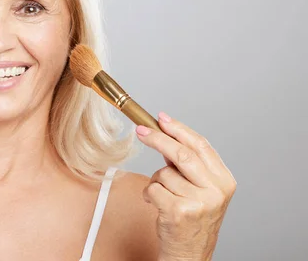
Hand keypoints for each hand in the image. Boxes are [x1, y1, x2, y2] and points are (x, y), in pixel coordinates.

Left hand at [135, 112, 236, 260]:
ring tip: (163, 195)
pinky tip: (158, 205)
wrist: (190, 254)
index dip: (179, 129)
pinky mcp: (179, 212)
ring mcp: (199, 203)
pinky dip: (149, 194)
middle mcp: (216, 191)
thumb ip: (188, 164)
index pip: (201, 145)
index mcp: (224, 181)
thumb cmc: (192, 218)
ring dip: (156, 180)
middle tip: (140, 130)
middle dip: (158, 139)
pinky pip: (153, 189)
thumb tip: (163, 132)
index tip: (161, 118)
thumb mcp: (200, 189)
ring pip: (164, 173)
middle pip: (182, 154)